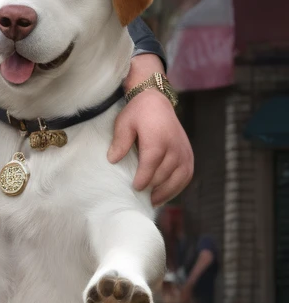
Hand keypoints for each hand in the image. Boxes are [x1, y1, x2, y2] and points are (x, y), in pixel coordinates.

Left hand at [109, 87, 193, 205]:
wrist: (157, 101)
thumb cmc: (138, 113)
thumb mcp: (124, 123)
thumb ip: (120, 142)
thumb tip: (113, 160)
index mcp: (158, 139)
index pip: (151, 165)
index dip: (143, 180)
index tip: (135, 188)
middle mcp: (174, 147)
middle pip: (163, 175)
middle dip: (151, 188)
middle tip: (139, 197)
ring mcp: (184, 152)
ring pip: (177, 179)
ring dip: (165, 192)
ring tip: (151, 200)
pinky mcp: (189, 155)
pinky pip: (186, 176)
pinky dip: (177, 188)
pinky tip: (165, 194)